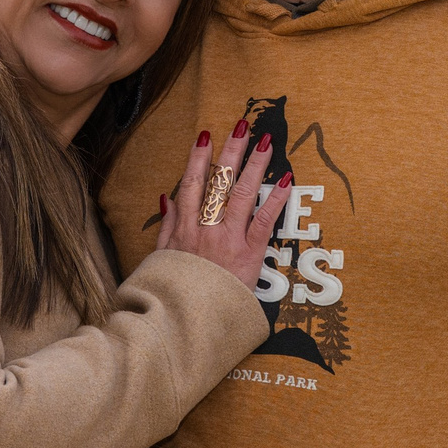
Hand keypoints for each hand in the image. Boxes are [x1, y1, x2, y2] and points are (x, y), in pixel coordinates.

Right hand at [152, 121, 289, 291]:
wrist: (185, 323)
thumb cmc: (174, 293)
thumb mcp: (161, 258)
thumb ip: (167, 227)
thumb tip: (167, 198)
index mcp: (184, 228)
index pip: (191, 185)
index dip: (198, 158)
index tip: (205, 135)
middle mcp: (205, 229)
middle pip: (219, 182)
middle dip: (231, 151)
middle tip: (242, 125)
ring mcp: (228, 240)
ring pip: (241, 194)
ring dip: (254, 165)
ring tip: (265, 141)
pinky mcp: (249, 255)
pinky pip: (264, 221)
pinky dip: (275, 199)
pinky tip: (286, 180)